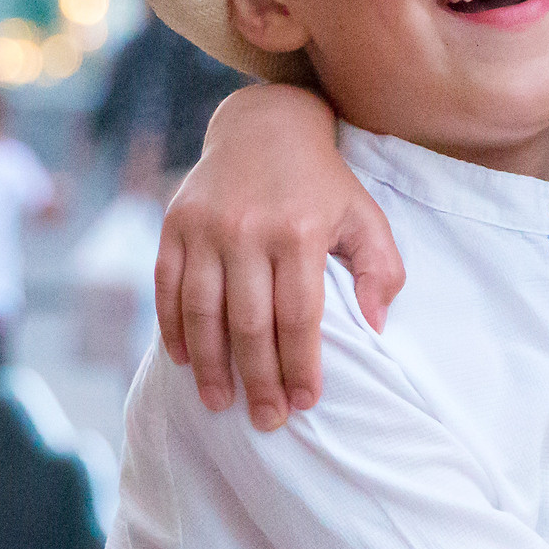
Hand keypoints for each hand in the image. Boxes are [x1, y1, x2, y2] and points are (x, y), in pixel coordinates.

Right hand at [152, 84, 401, 428]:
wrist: (264, 126)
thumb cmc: (323, 183)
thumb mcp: (365, 216)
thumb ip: (382, 269)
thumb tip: (374, 327)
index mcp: (299, 232)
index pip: (299, 316)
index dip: (301, 365)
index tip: (307, 402)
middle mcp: (247, 230)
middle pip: (249, 323)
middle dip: (258, 379)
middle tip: (267, 421)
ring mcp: (205, 228)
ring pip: (202, 312)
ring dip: (210, 366)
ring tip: (221, 403)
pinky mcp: (173, 226)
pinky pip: (167, 288)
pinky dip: (173, 328)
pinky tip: (185, 361)